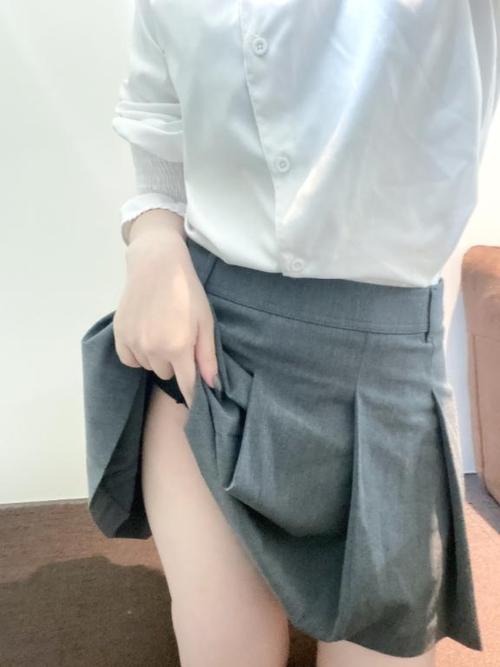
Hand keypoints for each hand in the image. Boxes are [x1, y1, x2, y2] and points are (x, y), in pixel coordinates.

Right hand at [113, 211, 218, 407]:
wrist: (156, 265)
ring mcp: (134, 343)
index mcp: (178, 347)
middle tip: (179, 340)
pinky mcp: (119, 336)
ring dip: (156, 357)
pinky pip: (130, 360)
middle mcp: (153, 349)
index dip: (192, 396)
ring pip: (149, 366)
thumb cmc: (187, 291)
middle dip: (174, 363)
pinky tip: (145, 336)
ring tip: (162, 332)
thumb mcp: (206, 322)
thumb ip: (207, 356)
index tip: (196, 405)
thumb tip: (212, 385)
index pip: (187, 385)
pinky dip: (138, 353)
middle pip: (166, 375)